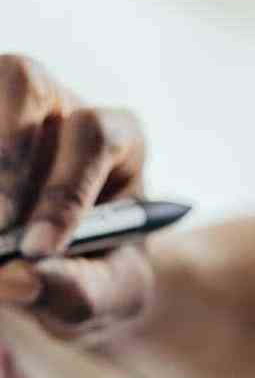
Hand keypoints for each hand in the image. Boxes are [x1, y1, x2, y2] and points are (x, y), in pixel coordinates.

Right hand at [0, 54, 152, 342]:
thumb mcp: (110, 295)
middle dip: (4, 161)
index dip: (63, 190)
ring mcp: (6, 106)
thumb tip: (24, 277)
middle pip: (24, 82)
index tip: (38, 250)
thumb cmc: (98, 275)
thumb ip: (81, 291)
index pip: (95, 137)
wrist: (70, 276)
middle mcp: (60, 104)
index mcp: (119, 137)